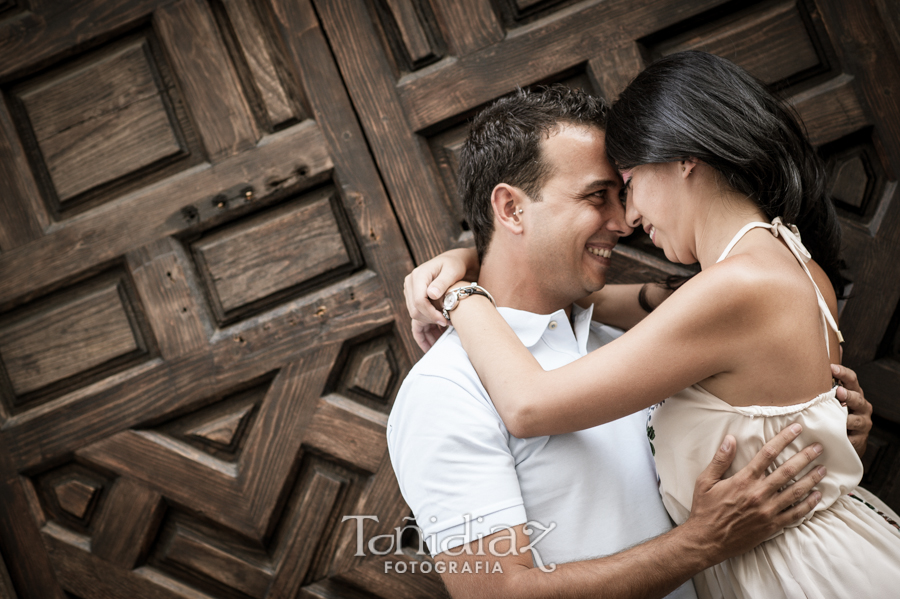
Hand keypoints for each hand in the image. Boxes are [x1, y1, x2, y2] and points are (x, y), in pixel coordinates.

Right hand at [403, 249, 474, 351]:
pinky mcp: (413, 296)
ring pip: (414, 313)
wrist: (453, 262)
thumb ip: (442, 282)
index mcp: (418, 275)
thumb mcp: (453, 271)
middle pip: (414, 309)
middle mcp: (410, 282)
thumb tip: (431, 294)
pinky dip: (426, 321)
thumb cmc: (455, 265)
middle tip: (446, 324)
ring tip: (444, 325)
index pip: (419, 301)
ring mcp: (410, 290)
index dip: (431, 314)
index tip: (444, 321)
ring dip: (428, 322)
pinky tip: (436, 327)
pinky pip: (416, 313)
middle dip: (430, 320)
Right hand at [686, 424, 824, 560]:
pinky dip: (808, 504)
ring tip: (823, 469)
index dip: (784, 439)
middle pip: (788, 471)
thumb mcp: (705, 481)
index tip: (796, 429)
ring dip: (811, 479)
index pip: (767, 454)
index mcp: (743, 480)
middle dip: (805, 457)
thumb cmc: (704, 510)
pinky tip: (817, 496)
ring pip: (796, 492)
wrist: (707, 541)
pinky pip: (795, 514)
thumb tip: (730, 439)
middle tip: (818, 447)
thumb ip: (720, 460)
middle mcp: (758, 494)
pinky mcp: (772, 526)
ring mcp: (767, 511)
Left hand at [831, 363, 872, 456]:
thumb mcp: (835, 395)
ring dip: (846, 418)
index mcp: (855, 392)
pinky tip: (834, 434)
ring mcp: (863, 423)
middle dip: (849, 395)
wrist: (847, 439)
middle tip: (839, 392)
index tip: (831, 368)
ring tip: (838, 417)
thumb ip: (834, 375)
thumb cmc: (838, 412)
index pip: (852, 379)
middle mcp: (862, 406)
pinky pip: (852, 438)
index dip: (843, 373)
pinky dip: (843, 436)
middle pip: (857, 398)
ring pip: (856, 419)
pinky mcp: (859, 439)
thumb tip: (836, 346)